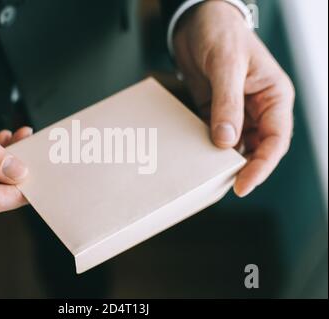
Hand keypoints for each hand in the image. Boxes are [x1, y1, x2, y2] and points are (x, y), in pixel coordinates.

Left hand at [173, 0, 294, 196]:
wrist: (196, 21)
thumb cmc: (220, 33)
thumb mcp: (226, 66)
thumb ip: (227, 104)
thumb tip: (227, 141)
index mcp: (273, 96)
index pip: (275, 139)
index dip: (262, 165)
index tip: (243, 184)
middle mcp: (258, 107)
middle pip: (257, 147)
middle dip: (243, 168)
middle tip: (224, 186)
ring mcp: (236, 111)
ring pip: (236, 145)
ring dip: (223, 160)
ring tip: (208, 176)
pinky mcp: (215, 111)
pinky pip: (214, 135)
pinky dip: (206, 147)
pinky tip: (195, 157)